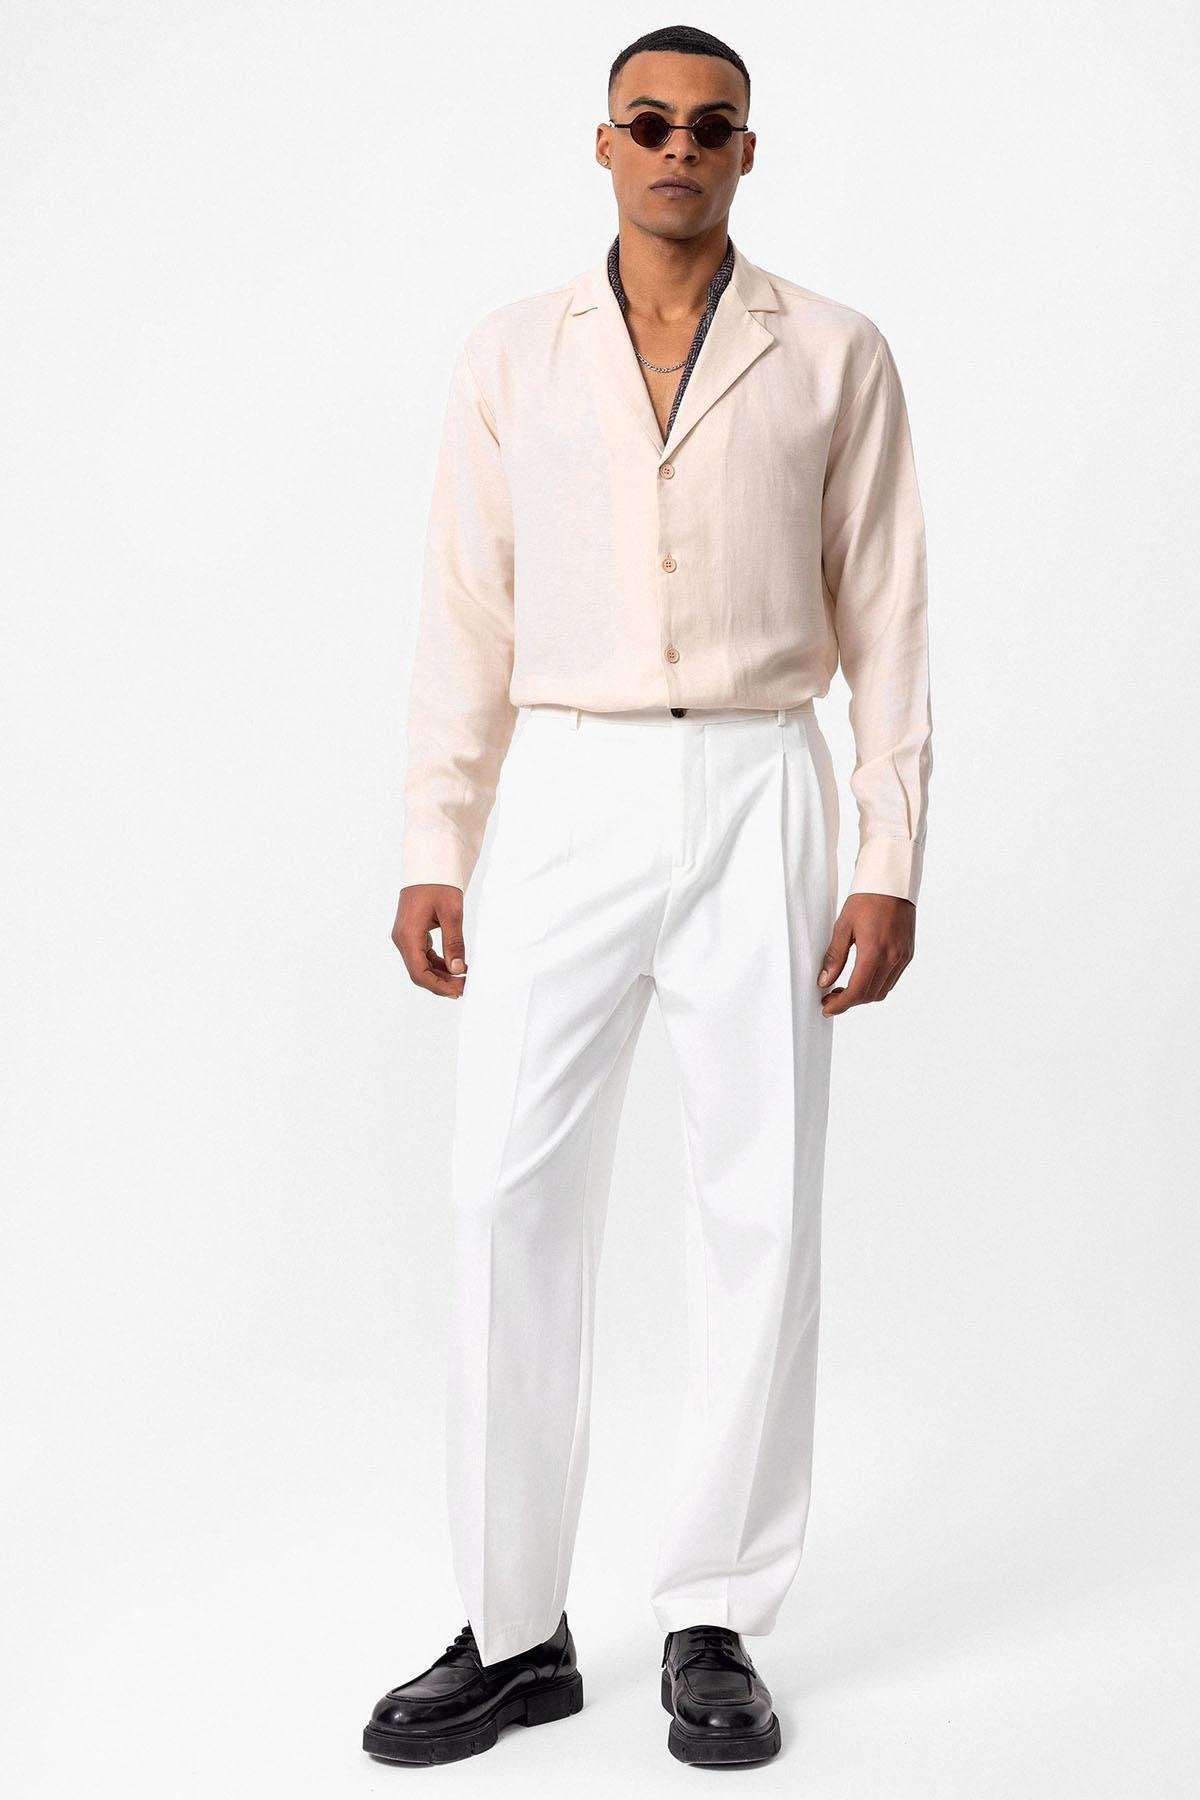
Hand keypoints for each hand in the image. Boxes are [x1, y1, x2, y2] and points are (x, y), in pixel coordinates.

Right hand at [392, 884, 468, 996]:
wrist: (429, 865)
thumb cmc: (440, 884)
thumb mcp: (451, 913)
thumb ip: (454, 943)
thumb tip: (458, 970)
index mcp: (408, 935)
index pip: (419, 972)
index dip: (438, 986)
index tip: (459, 990)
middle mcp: (402, 938)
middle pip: (418, 972)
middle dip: (441, 983)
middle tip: (464, 988)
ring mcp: (405, 936)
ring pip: (420, 965)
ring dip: (440, 975)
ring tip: (463, 979)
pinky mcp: (411, 933)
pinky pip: (422, 955)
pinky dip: (437, 963)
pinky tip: (454, 965)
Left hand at [817, 893, 914, 1014]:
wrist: (891, 882)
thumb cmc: (866, 899)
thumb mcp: (843, 926)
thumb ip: (835, 957)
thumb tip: (824, 981)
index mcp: (875, 952)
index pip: (857, 991)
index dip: (840, 1004)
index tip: (827, 1008)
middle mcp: (893, 958)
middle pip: (870, 995)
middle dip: (849, 1001)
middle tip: (830, 997)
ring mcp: (903, 957)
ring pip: (883, 990)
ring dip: (863, 995)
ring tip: (844, 988)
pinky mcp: (908, 953)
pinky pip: (892, 979)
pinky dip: (876, 984)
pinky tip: (863, 976)